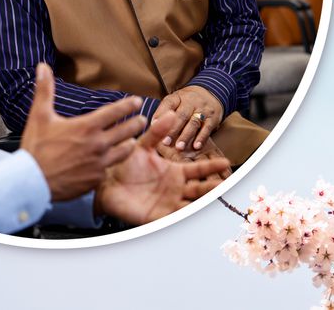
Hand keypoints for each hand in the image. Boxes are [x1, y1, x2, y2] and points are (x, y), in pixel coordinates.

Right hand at [20, 63, 146, 201]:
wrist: (33, 182)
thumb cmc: (36, 148)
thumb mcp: (39, 115)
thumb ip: (45, 90)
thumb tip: (42, 67)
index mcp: (87, 126)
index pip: (115, 111)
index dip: (129, 105)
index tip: (137, 101)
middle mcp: (98, 144)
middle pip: (127, 130)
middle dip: (136, 123)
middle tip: (142, 120)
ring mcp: (99, 163)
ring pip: (124, 151)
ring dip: (130, 144)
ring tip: (132, 141)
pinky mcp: (96, 179)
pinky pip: (110, 169)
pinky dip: (112, 163)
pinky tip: (111, 162)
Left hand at [94, 112, 230, 224]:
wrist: (105, 183)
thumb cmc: (124, 165)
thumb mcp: (142, 146)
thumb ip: (156, 132)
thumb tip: (170, 114)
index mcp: (174, 172)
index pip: (198, 170)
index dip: (211, 167)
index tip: (226, 162)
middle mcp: (175, 188)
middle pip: (200, 189)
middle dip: (213, 187)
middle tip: (228, 185)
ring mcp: (168, 202)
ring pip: (192, 204)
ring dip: (204, 203)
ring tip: (217, 201)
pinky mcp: (158, 216)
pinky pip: (176, 218)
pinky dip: (186, 217)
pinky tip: (195, 215)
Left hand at [151, 85, 223, 151]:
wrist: (211, 94)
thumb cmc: (186, 102)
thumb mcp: (175, 101)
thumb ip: (164, 111)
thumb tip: (152, 125)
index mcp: (178, 97)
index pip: (168, 103)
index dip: (160, 114)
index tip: (153, 126)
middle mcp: (191, 101)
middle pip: (181, 115)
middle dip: (173, 129)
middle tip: (165, 142)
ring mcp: (203, 109)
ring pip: (193, 122)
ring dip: (186, 136)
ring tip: (179, 147)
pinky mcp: (213, 118)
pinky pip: (207, 128)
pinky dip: (201, 138)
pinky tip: (196, 147)